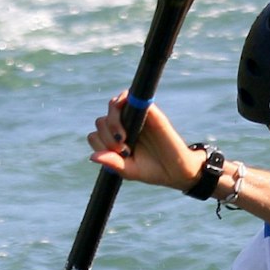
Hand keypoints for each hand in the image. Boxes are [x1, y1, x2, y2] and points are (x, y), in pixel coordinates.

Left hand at [87, 93, 202, 191]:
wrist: (177, 171)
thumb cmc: (152, 170)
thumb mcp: (129, 170)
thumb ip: (112, 163)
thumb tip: (92, 156)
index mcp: (115, 140)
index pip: (95, 135)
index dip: (100, 144)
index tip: (115, 156)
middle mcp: (124, 126)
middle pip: (101, 121)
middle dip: (107, 137)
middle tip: (123, 150)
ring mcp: (137, 117)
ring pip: (114, 106)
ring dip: (113, 122)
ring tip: (123, 139)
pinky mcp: (151, 112)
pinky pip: (134, 98)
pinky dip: (126, 103)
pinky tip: (130, 127)